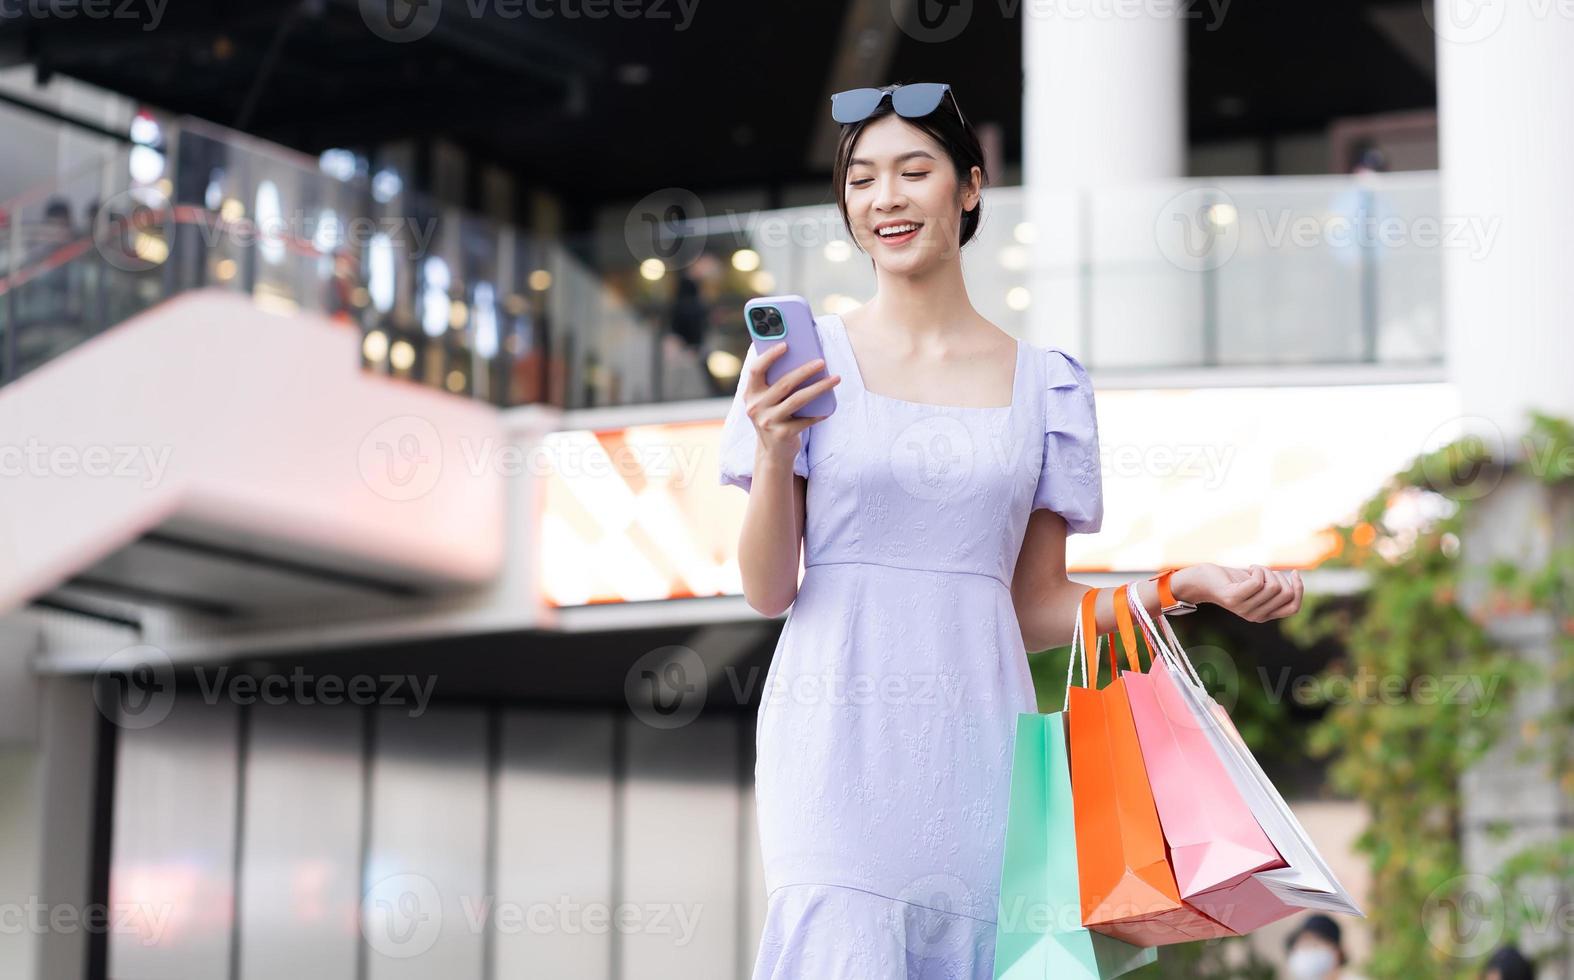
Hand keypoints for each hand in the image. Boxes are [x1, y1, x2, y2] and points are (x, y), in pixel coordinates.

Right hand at [744, 342, 839, 468]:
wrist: (773, 452)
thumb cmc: (775, 418)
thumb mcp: (768, 401)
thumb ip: (776, 383)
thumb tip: (804, 359)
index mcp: (750, 394)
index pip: (756, 369)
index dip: (769, 356)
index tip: (786, 344)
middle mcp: (755, 407)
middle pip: (784, 383)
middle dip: (805, 370)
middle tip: (822, 362)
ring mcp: (768, 422)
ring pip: (798, 400)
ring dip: (819, 388)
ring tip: (835, 379)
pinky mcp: (782, 435)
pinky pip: (805, 420)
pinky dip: (818, 414)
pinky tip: (829, 409)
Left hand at [1174, 563, 1303, 622]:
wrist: (1203, 579)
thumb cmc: (1232, 580)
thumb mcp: (1259, 585)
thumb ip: (1276, 587)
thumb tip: (1297, 578)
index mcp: (1265, 615)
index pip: (1294, 608)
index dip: (1299, 589)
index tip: (1295, 572)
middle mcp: (1256, 617)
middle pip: (1286, 593)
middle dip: (1279, 576)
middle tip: (1263, 571)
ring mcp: (1244, 610)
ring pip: (1273, 586)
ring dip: (1266, 570)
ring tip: (1253, 569)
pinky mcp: (1233, 598)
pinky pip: (1258, 582)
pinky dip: (1257, 570)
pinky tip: (1249, 568)